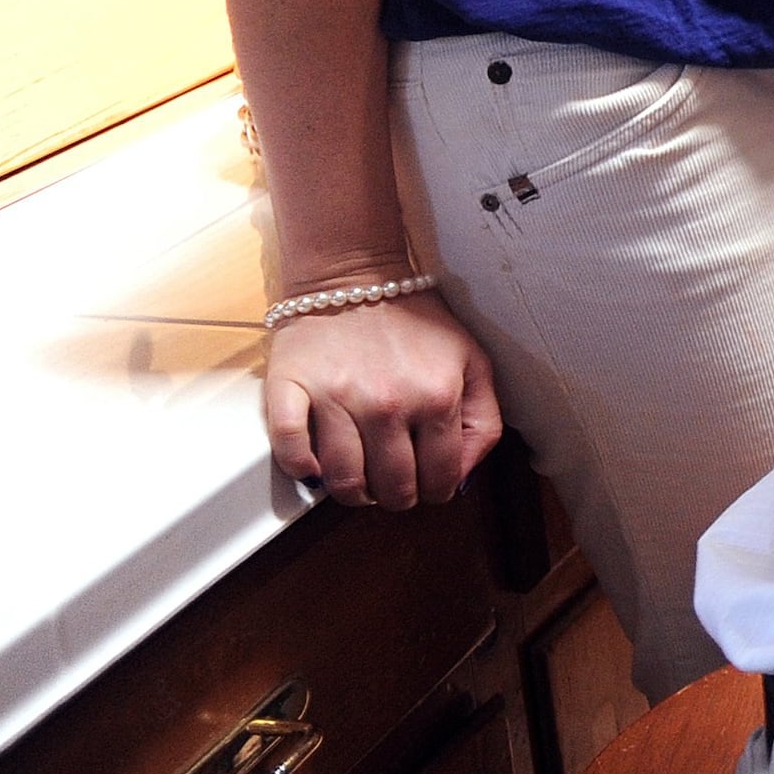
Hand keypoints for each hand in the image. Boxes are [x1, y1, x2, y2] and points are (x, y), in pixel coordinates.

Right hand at [263, 291, 503, 509]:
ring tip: (358, 480)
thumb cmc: (416, 321)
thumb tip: (463, 474)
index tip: (428, 488)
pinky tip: (315, 465)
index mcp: (437, 397)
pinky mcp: (292, 390)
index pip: (441, 477)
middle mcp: (388, 403)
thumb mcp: (473, 362)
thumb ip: (483, 420)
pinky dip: (301, 468)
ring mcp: (337, 398)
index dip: (437, 492)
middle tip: (392, 487)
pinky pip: (291, 450)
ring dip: (352, 492)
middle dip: (397, 497)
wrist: (356, 276)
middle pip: (392, 487)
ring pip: (343, 480)